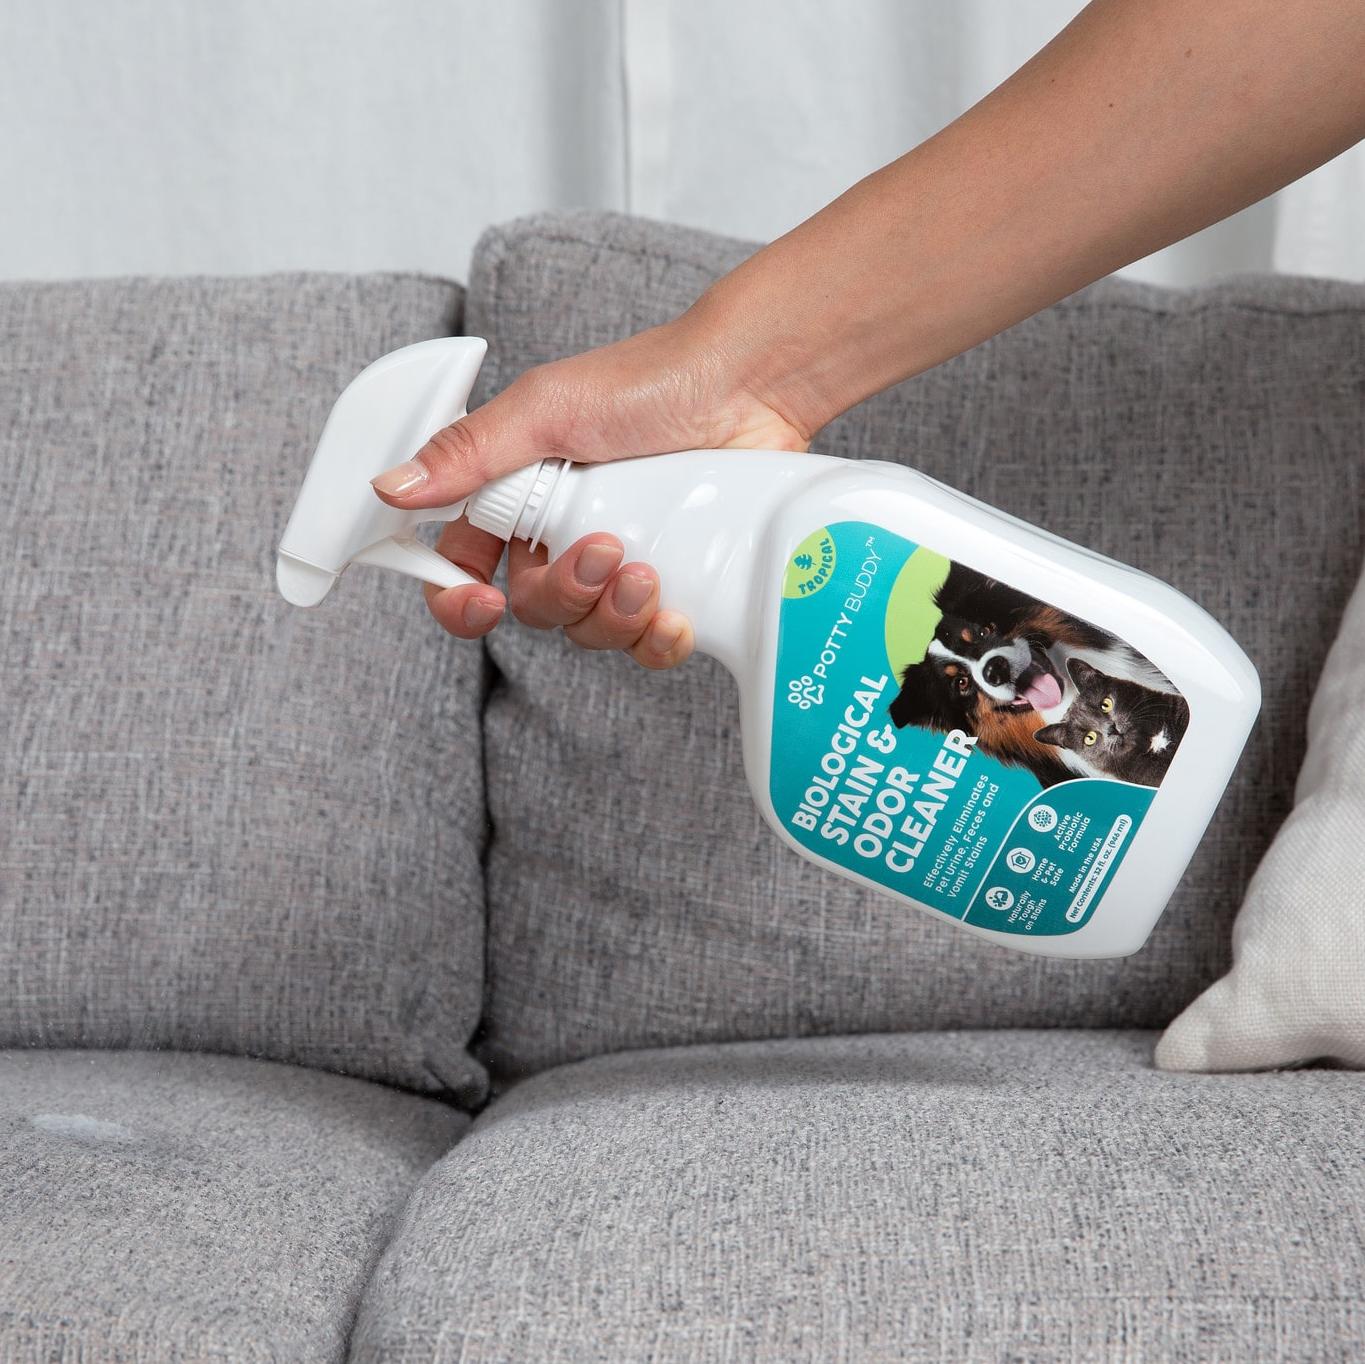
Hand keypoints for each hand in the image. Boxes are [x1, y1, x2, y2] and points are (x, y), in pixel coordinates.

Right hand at [370, 309, 810, 668]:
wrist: (750, 383)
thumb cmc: (651, 380)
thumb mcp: (547, 409)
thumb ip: (468, 453)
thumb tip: (389, 488)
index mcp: (519, 496)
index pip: (464, 566)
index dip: (458, 599)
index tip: (479, 603)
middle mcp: (563, 534)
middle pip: (533, 609)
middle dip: (564, 594)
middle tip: (606, 550)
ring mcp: (621, 562)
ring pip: (590, 632)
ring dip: (613, 617)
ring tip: (649, 570)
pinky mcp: (676, 582)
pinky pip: (649, 646)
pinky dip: (658, 643)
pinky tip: (677, 618)